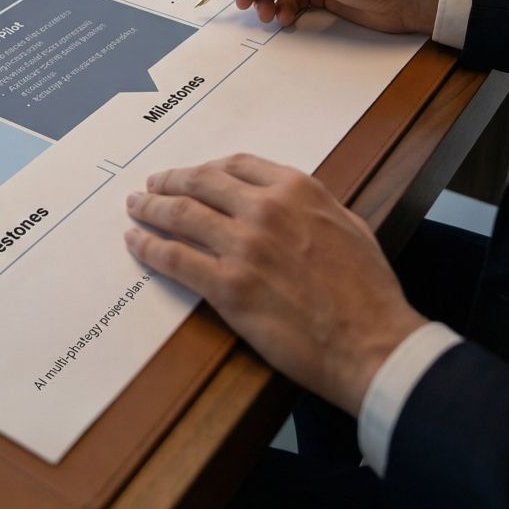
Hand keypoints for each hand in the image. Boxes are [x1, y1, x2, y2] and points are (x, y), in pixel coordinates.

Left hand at [125, 154, 424, 414]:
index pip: (236, 165)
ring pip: (181, 215)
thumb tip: (291, 204)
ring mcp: (244, 246)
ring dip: (151, 208)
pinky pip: (175, 259)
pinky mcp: (228, 287)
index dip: (207, 168)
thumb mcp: (350, 226)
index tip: (193, 174)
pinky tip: (137, 244)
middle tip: (152, 185)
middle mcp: (265, 209)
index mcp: (296, 190)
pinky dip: (149, 248)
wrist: (372, 344)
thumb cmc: (369, 292)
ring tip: (135, 207)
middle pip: (201, 183)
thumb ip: (313, 207)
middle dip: (170, 181)